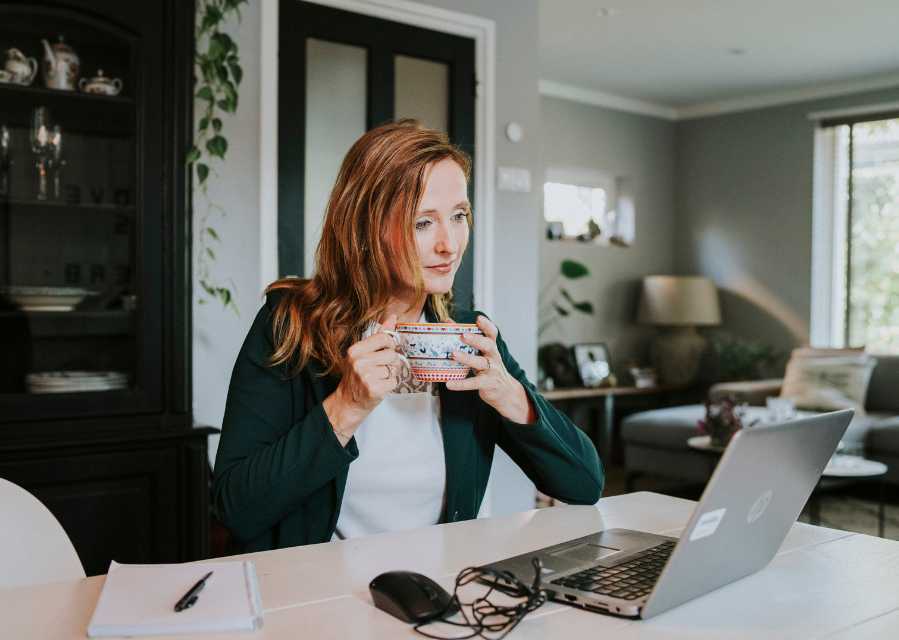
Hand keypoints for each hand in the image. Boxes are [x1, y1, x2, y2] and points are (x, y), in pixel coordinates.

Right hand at [323, 314, 403, 442]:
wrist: (347, 401)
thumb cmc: (356, 376)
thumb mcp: (362, 353)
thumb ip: (378, 336)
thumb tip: (392, 318)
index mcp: (355, 350)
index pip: (384, 338)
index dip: (390, 344)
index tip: (387, 349)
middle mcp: (359, 362)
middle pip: (392, 354)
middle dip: (391, 362)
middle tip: (381, 368)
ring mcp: (366, 376)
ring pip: (394, 368)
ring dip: (391, 374)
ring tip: (379, 377)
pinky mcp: (374, 389)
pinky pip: (394, 381)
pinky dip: (390, 384)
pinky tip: (380, 386)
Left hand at [445, 316, 535, 424]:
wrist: (504, 391)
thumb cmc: (488, 368)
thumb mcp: (480, 353)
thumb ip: (466, 339)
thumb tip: (447, 321)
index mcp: (491, 347)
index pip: (492, 333)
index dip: (486, 325)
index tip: (478, 318)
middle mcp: (493, 357)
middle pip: (487, 345)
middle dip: (476, 339)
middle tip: (463, 335)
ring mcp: (492, 370)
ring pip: (480, 362)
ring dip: (466, 358)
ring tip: (453, 354)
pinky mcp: (488, 383)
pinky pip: (473, 383)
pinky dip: (461, 384)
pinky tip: (450, 384)